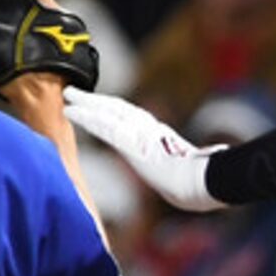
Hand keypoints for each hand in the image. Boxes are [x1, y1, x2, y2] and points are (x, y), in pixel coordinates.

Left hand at [58, 90, 222, 212]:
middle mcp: (151, 130)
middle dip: (97, 101)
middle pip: (119, 109)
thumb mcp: (196, 171)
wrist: (204, 183)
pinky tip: (71, 110)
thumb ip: (193, 164)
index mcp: (164, 138)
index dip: (116, 111)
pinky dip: (87, 117)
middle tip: (76, 92)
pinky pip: (104, 126)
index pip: (135, 119)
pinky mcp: (131, 141)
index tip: (101, 106)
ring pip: (108, 112)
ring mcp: (141, 134)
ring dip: (86, 103)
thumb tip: (208, 163)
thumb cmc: (205, 182)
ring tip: (68, 95)